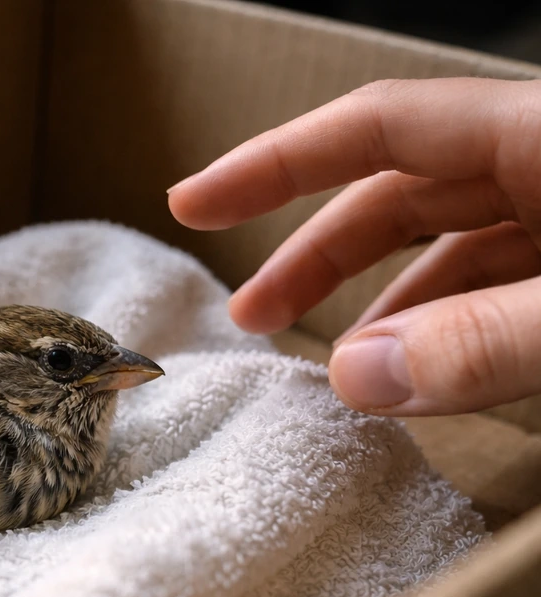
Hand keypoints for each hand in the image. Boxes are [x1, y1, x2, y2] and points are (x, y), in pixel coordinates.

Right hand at [168, 77, 540, 416]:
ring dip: (380, 305)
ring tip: (337, 370)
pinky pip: (497, 285)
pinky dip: (446, 326)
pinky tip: (418, 374)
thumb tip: (355, 375)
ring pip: (448, 245)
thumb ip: (483, 338)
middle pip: (399, 193)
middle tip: (248, 317)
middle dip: (314, 257)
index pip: (375, 128)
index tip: (192, 204)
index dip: (273, 164)